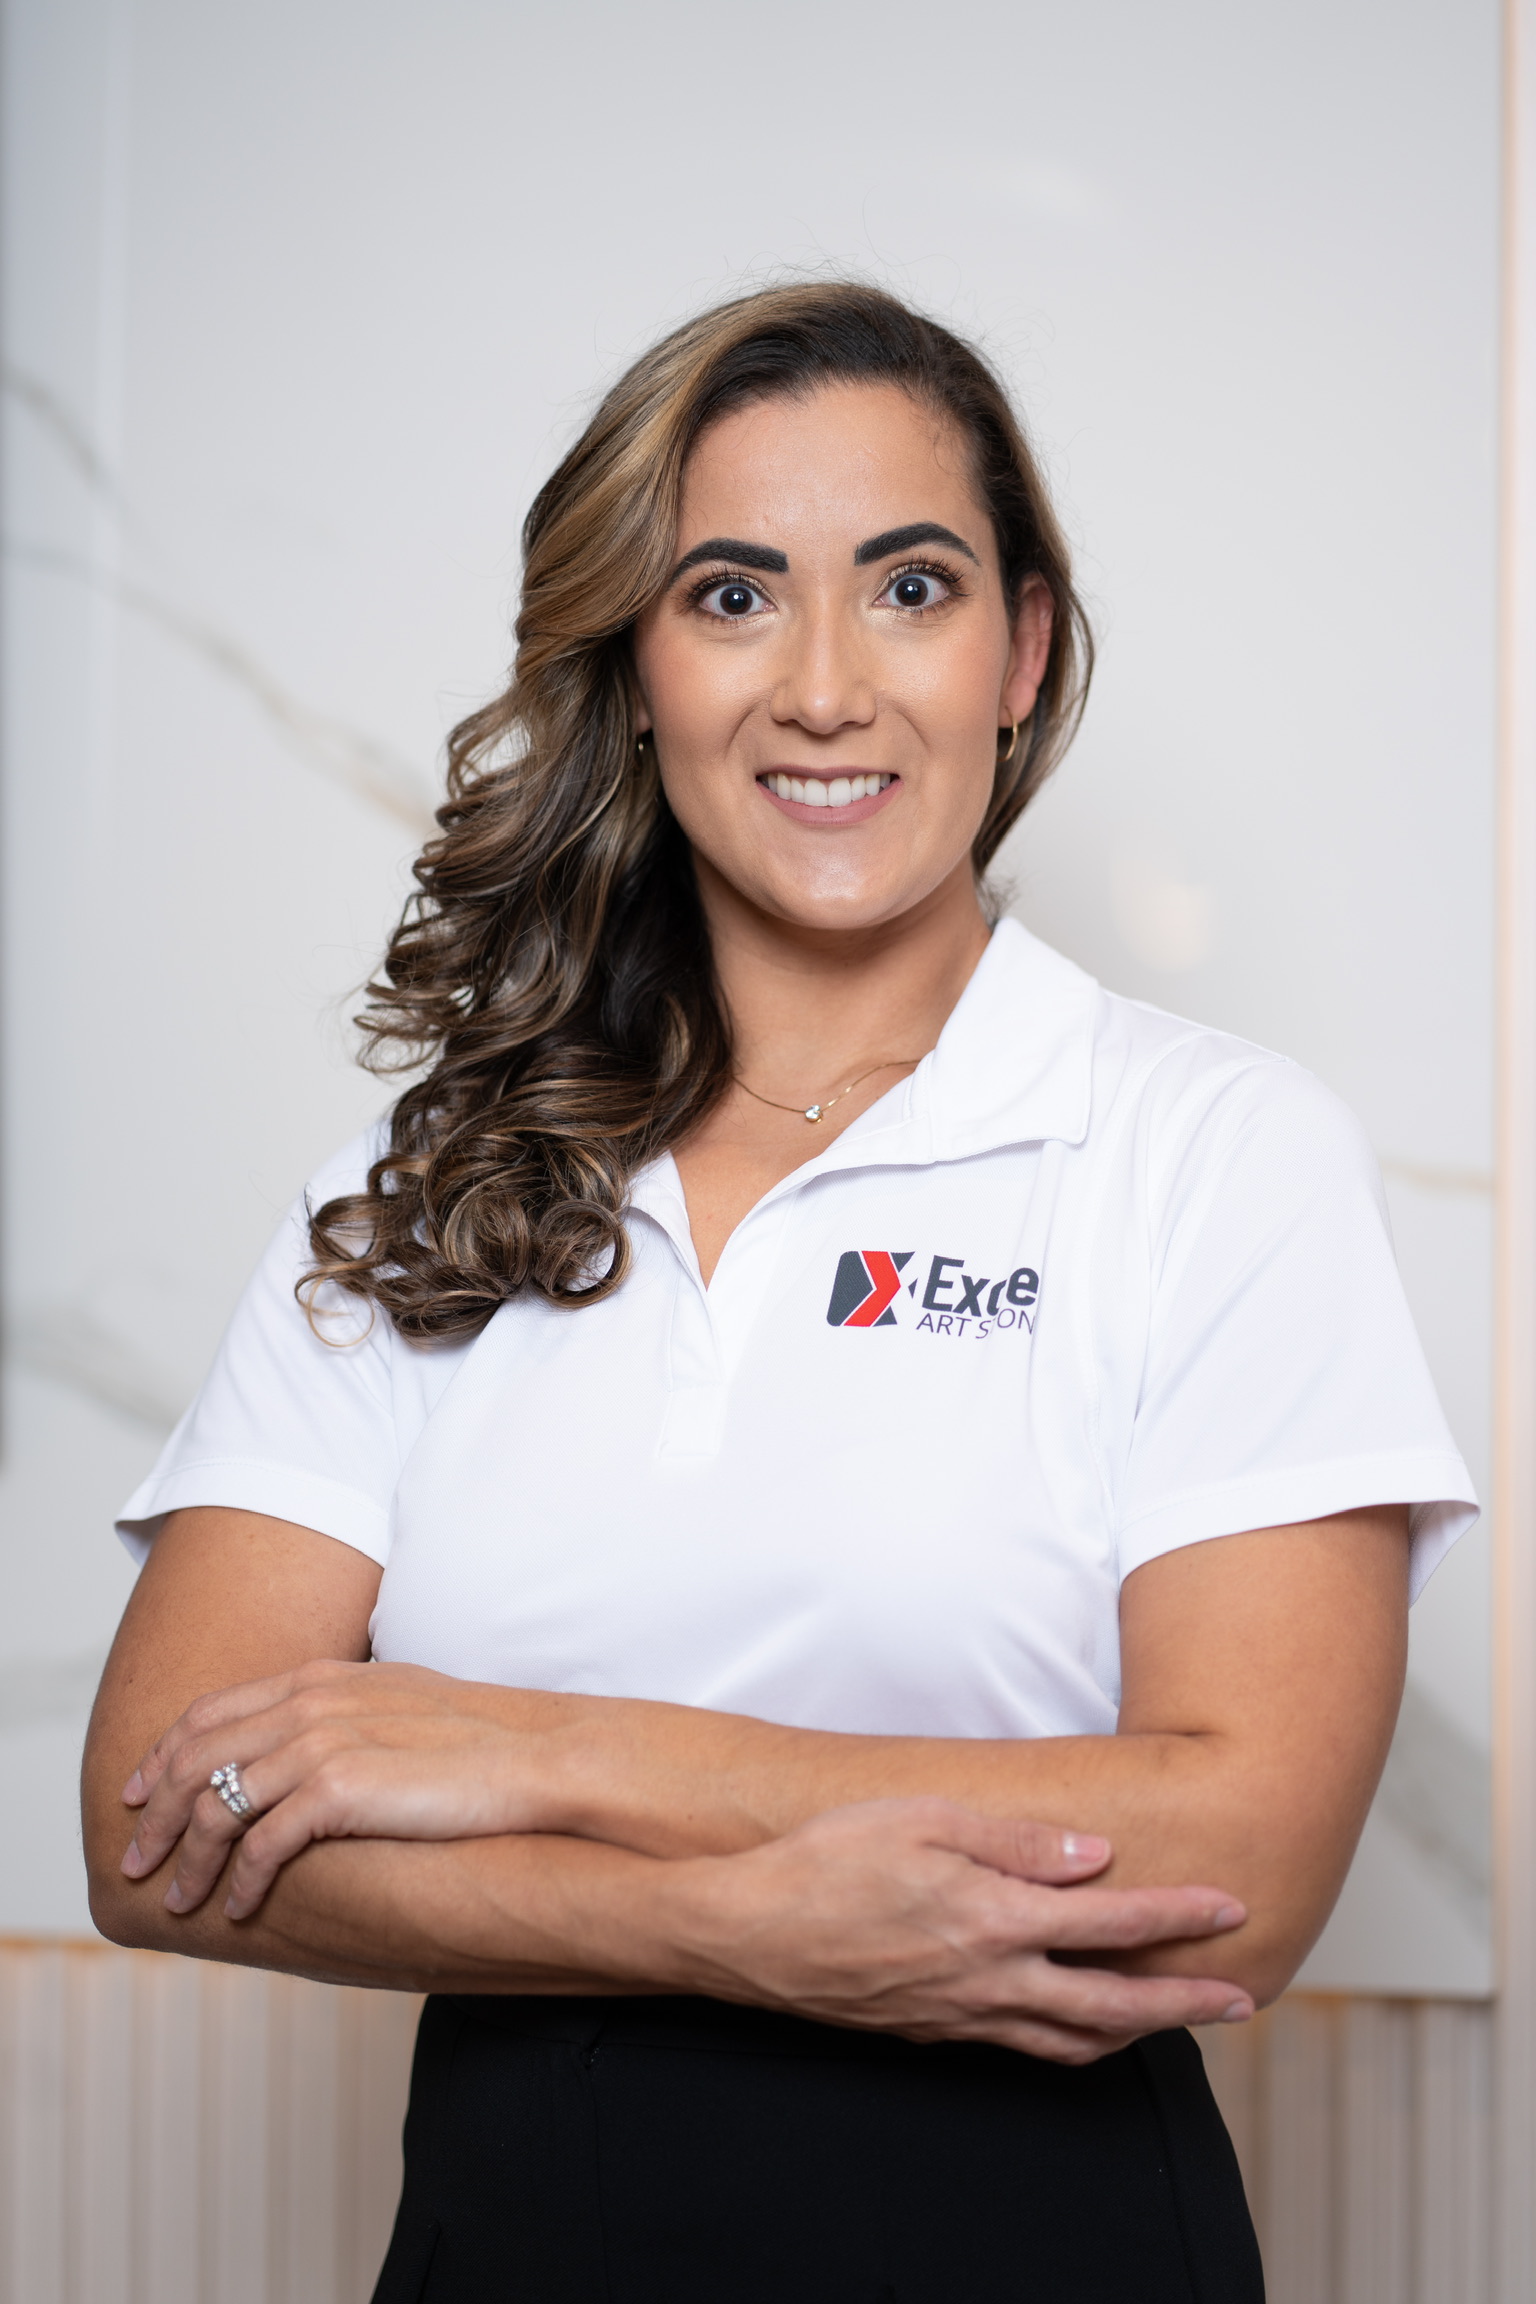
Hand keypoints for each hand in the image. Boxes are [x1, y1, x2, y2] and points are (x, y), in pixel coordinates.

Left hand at [119, 1659, 563, 1918]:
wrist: (533, 1755)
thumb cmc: (477, 1739)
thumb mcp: (395, 1703)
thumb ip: (342, 1712)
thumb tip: (306, 1746)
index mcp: (318, 1677)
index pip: (209, 1711)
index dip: (161, 1754)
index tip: (136, 1793)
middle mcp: (309, 1702)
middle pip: (195, 1758)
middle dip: (154, 1814)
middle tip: (134, 1862)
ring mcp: (321, 1743)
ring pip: (216, 1806)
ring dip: (188, 1861)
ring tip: (178, 1901)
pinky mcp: (339, 1790)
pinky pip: (261, 1844)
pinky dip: (238, 1881)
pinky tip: (238, 1907)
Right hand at [672, 1796, 1252, 2063]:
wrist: (747, 1933)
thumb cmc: (827, 1861)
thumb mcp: (922, 1818)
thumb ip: (1013, 1839)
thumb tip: (1090, 1856)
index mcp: (993, 1919)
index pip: (1111, 1923)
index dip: (1179, 1918)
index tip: (1230, 1909)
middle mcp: (989, 1981)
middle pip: (1112, 2009)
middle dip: (1184, 2004)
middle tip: (1239, 2000)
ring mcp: (961, 2017)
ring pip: (1071, 2045)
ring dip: (1134, 2036)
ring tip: (1174, 2021)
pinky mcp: (932, 2032)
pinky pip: (1023, 2048)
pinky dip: (1070, 2043)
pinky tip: (1075, 2027)